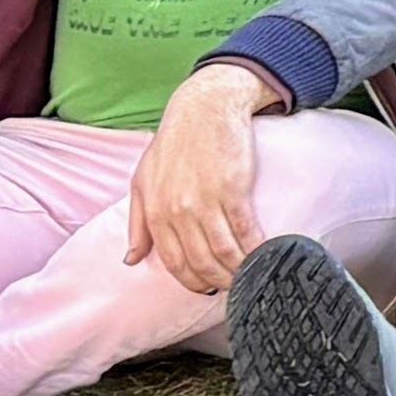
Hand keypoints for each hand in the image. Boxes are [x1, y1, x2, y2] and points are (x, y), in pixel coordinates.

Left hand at [123, 60, 277, 297]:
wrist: (205, 108)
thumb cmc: (173, 142)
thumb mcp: (142, 182)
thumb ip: (136, 223)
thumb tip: (131, 259)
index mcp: (155, 213)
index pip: (174, 262)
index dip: (192, 281)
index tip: (205, 288)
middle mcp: (178, 212)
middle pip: (201, 262)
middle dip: (217, 281)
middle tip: (231, 286)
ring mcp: (206, 202)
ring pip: (223, 252)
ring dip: (238, 270)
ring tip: (249, 275)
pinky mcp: (233, 190)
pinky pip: (245, 231)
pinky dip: (255, 249)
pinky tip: (264, 255)